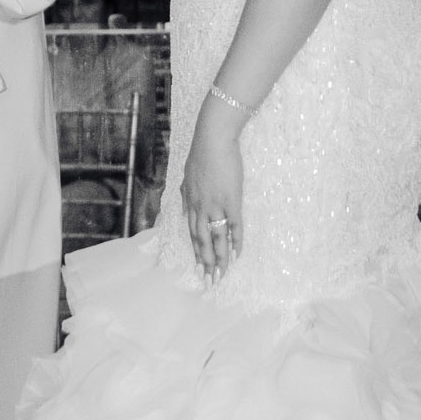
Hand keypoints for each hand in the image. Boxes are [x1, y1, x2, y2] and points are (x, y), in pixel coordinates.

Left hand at [181, 103, 244, 285]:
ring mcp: (215, 205)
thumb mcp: (188, 174)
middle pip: (202, 240)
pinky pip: (234, 226)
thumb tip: (183, 203)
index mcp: (190, 201)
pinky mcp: (231, 200)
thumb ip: (186, 191)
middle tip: (209, 280)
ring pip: (216, 238)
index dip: (196, 250)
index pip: (192, 232)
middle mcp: (200, 207)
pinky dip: (236, 241)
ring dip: (220, 258)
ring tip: (222, 274)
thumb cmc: (202, 153)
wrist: (212, 139)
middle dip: (205, 262)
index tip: (199, 266)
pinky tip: (237, 254)